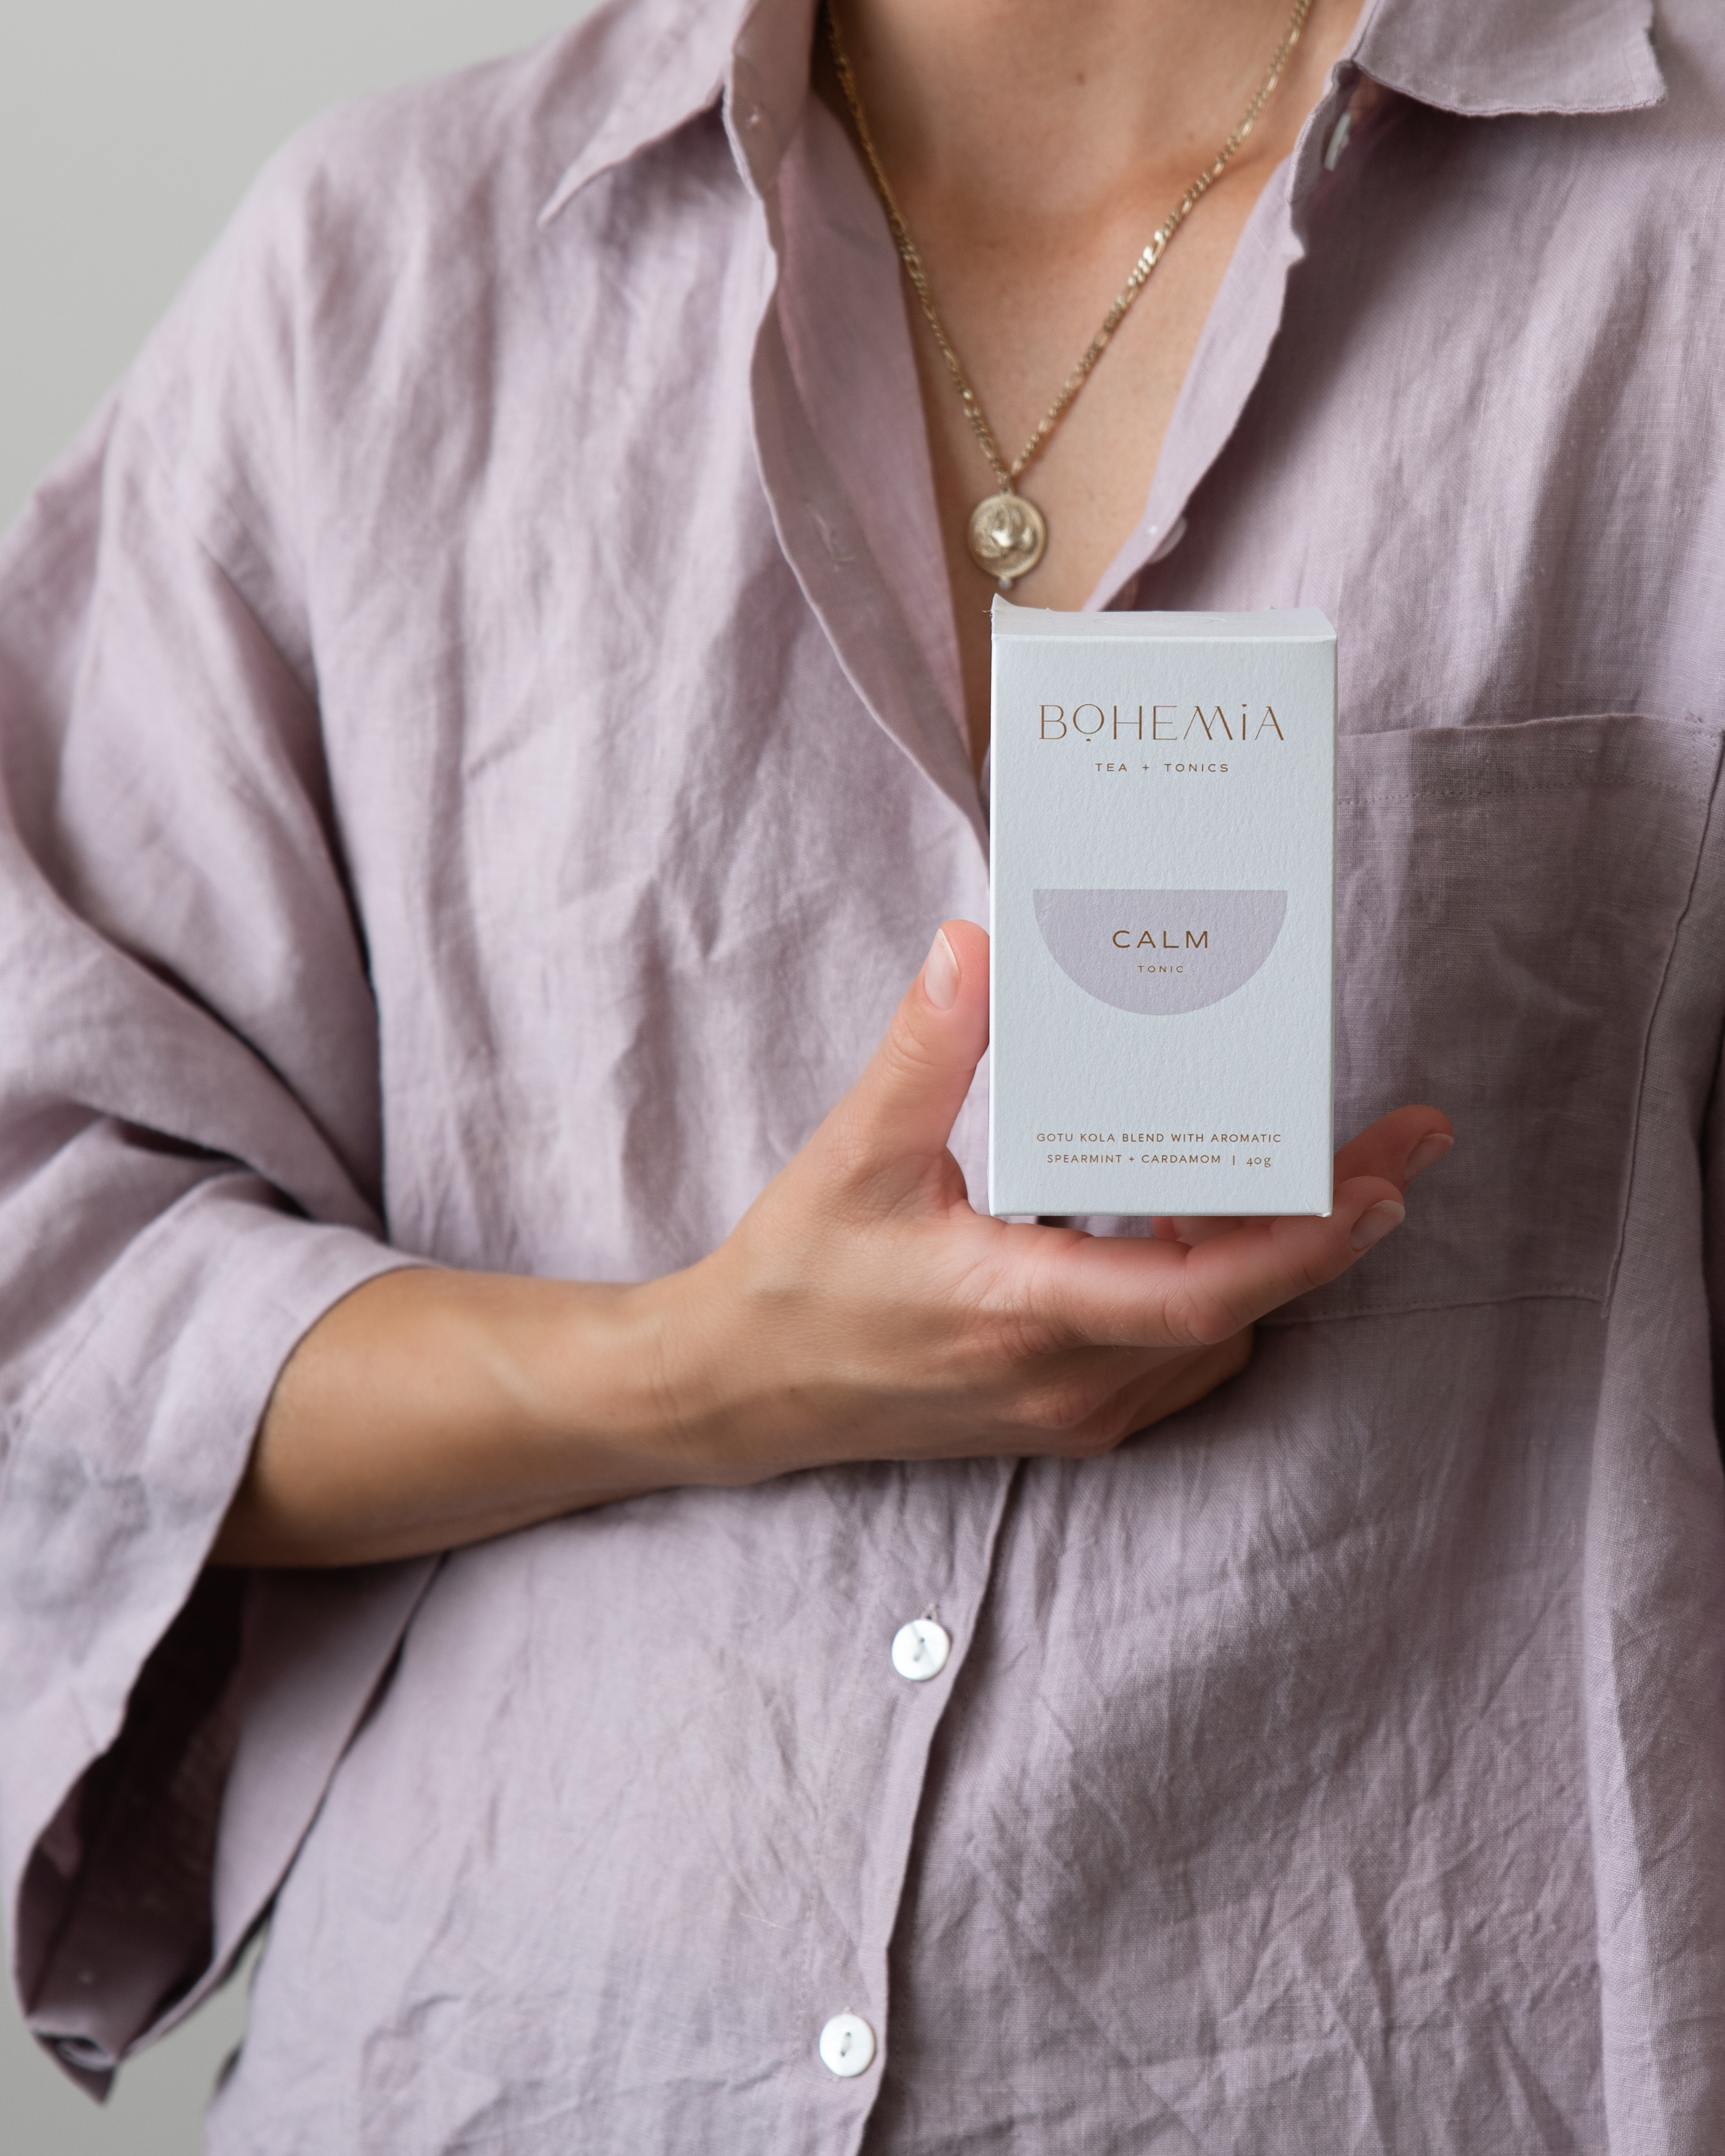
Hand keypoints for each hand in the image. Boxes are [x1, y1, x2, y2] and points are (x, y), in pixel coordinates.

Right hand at [645, 921, 1450, 1482]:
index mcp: (1019, 1311)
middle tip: (1403, 1145)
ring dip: (1276, 1263)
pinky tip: (1210, 1233)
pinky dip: (1223, 1300)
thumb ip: (926, 1051)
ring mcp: (1071, 1410)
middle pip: (1239, 1311)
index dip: (1299, 1242)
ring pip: (1219, 1342)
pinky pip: (1182, 1364)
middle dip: (1331, 1229)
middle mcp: (1065, 1379)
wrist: (740, 1391)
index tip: (1379, 1183)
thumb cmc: (794, 1280)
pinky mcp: (1065, 1418)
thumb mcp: (853, 1156)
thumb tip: (979, 945)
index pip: (1197, 1294)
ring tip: (1317, 1172)